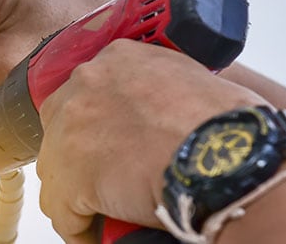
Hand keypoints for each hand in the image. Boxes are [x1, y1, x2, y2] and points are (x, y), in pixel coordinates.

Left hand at [36, 39, 267, 243]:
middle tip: (103, 178)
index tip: (107, 143)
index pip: (87, 92)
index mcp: (118, 59)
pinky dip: (78, 227)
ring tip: (101, 210)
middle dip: (77, 154)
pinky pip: (62, 211)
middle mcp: (87, 84)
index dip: (95, 124)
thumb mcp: (189, 80)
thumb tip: (156, 118)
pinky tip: (93, 234)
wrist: (229, 157)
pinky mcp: (70, 175)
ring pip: (56, 169)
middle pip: (62, 127)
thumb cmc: (229, 124)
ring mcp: (71, 128)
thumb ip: (158, 88)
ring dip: (76, 191)